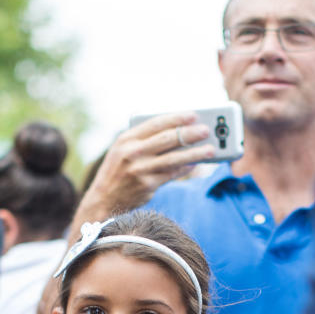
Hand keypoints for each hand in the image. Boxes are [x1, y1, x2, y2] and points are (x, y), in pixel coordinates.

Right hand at [78, 113, 215, 221]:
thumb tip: (178, 132)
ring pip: (173, 158)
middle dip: (189, 134)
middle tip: (206, 130)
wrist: (103, 198)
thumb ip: (144, 140)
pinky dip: (185, 169)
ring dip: (194, 153)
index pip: (156, 123)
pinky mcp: (147, 185)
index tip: (194, 115)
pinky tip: (196, 164)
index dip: (176, 118)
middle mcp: (132, 152)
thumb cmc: (119, 170)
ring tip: (211, 150)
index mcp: (126, 139)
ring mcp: (140, 169)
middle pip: (167, 139)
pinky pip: (172, 174)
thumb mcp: (123, 150)